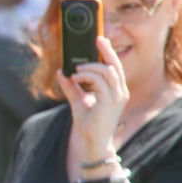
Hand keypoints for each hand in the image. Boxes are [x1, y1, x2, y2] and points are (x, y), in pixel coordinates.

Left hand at [57, 35, 128, 158]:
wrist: (92, 142)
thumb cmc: (88, 124)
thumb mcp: (77, 100)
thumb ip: (70, 86)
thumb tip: (60, 72)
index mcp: (116, 91)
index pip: (115, 67)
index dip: (109, 52)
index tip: (101, 40)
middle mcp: (120, 92)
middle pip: (115, 65)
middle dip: (106, 51)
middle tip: (95, 40)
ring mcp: (117, 97)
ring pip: (107, 71)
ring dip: (90, 67)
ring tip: (76, 71)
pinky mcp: (109, 102)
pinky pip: (99, 81)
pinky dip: (86, 77)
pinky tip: (75, 79)